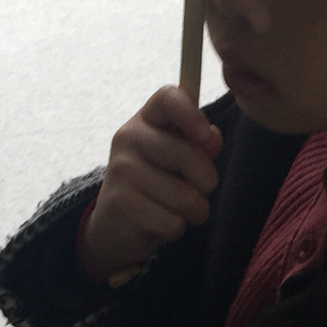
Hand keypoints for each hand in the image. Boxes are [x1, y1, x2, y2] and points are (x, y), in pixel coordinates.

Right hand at [79, 86, 221, 282]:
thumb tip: (212, 137)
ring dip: (193, 211)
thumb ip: (200, 145)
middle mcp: (129, 136)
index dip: (193, 114)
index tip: (207, 137)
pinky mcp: (120, 202)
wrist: (115, 224)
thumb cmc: (157, 184)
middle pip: (189, 155)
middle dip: (207, 182)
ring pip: (186, 197)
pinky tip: (158, 222)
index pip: (169, 98)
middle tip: (196, 189)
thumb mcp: (180, 159)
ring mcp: (121, 168)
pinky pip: (172, 222)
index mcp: (148, 118)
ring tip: (176, 209)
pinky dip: (176, 229)